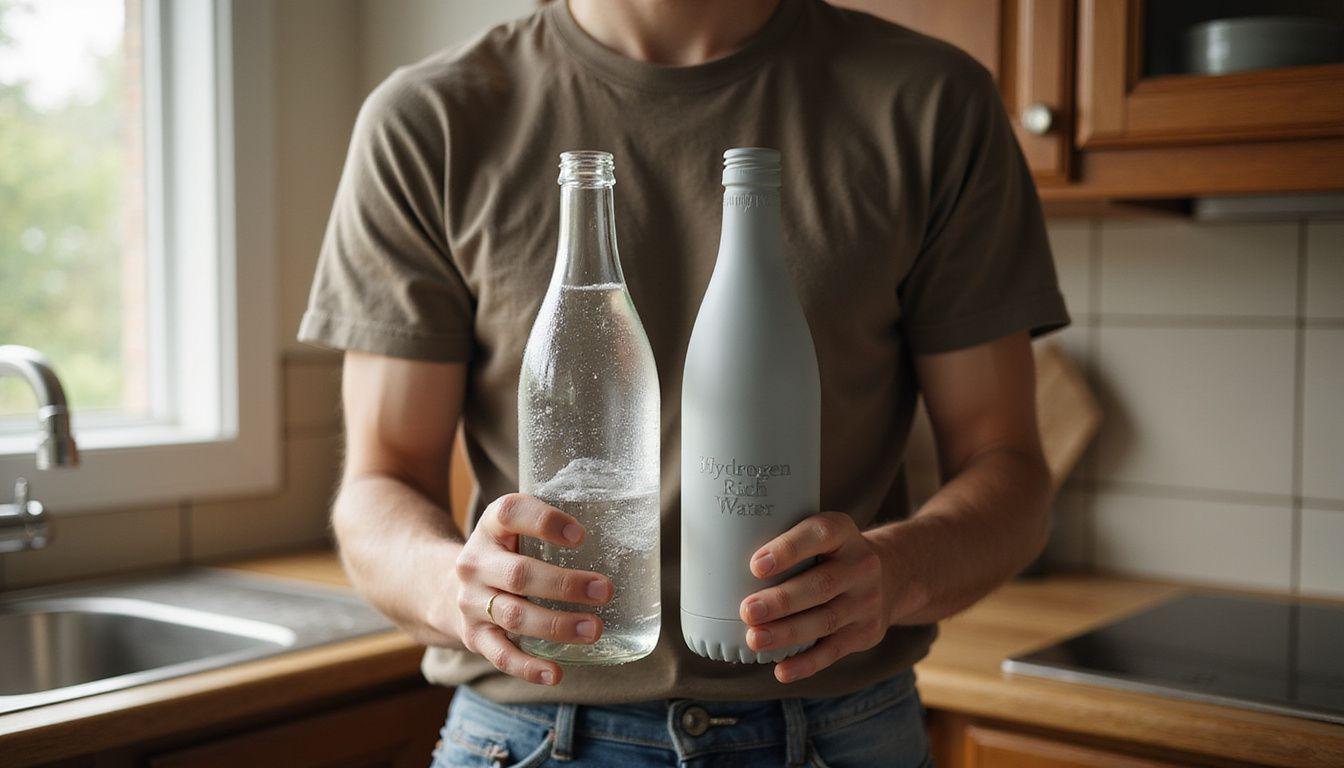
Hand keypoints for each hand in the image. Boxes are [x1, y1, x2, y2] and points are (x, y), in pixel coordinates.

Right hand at [452, 493, 613, 685]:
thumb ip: (551, 526)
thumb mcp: (515, 529)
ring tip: (594, 629)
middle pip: (519, 575)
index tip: (581, 536)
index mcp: (491, 527)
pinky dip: (528, 667)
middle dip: (565, 585)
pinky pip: (500, 655)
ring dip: (557, 625)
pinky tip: (555, 673)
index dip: (544, 522)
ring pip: (514, 616)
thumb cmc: (505, 553)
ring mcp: (472, 602)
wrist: (446, 588)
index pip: (510, 513)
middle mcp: (475, 563)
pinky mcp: (474, 637)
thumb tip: (622, 534)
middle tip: (604, 590)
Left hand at [739, 511, 890, 683]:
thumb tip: (719, 557)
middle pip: (820, 585)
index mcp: (844, 532)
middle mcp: (861, 565)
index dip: (788, 549)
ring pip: (825, 621)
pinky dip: (806, 663)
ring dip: (787, 633)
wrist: (892, 575)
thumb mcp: (822, 534)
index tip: (756, 565)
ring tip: (754, 639)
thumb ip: (785, 541)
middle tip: (746, 610)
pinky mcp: (865, 633)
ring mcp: (866, 602)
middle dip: (781, 601)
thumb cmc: (832, 553)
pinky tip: (781, 670)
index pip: (820, 534)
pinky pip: (833, 651)